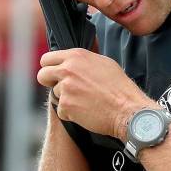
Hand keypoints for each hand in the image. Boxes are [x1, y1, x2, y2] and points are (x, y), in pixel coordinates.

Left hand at [37, 48, 153, 139]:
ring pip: (55, 94)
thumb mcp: (104, 63)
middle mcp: (68, 69)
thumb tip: (72, 61)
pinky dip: (71, 113)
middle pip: (42, 75)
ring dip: (67, 99)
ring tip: (87, 102)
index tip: (55, 75)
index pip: (47, 59)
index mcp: (76, 56)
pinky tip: (87, 111)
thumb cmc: (120, 88)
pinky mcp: (66, 105)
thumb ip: (83, 61)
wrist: (127, 110)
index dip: (50, 68)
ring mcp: (65, 88)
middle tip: (63, 90)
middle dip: (49, 83)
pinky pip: (61, 110)